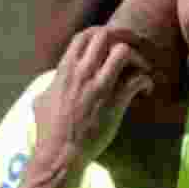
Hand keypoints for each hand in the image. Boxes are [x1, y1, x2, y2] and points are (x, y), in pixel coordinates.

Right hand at [31, 26, 154, 172]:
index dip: (99, 34)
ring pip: (124, 52)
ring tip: (141, 70)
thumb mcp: (42, 100)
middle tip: (130, 53)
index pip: (84, 35)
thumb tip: (52, 83)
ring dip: (137, 58)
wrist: (61, 153)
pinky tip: (145, 91)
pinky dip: (146, 81)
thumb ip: (52, 85)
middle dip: (121, 40)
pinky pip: (137, 79)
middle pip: (106, 36)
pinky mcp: (115, 103)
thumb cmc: (49, 131)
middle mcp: (83, 72)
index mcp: (66, 69)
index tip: (109, 44)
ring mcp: (100, 86)